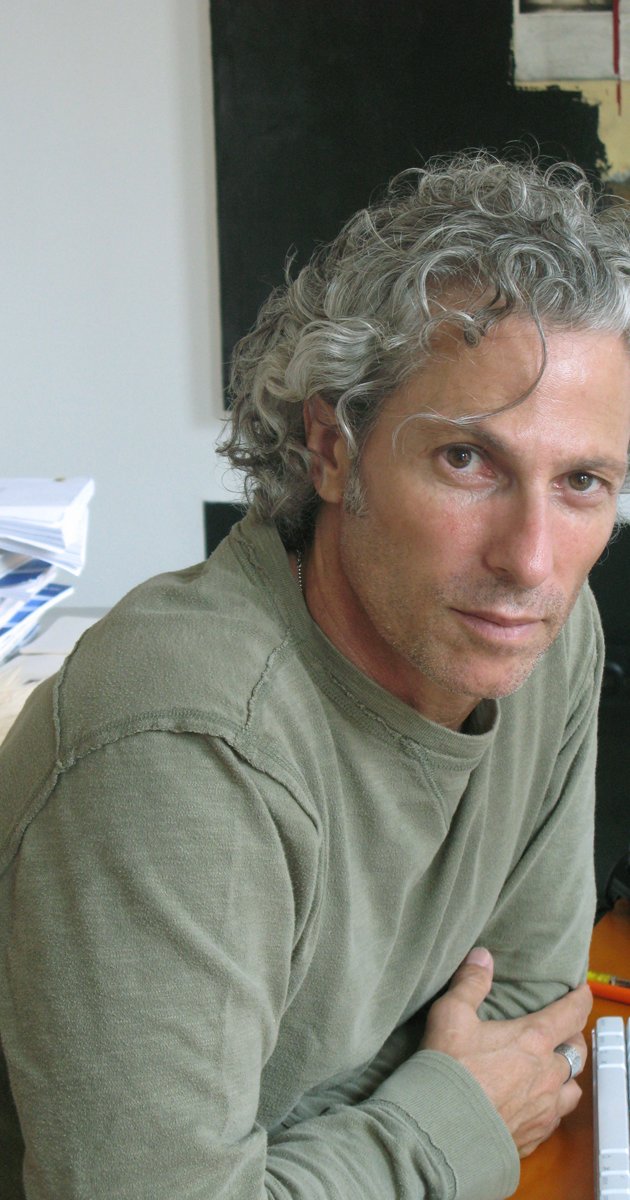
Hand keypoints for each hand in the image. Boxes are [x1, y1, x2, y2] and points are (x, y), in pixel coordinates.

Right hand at [420, 947, 591, 1156]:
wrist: (442, 1130)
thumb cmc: (449, 1069)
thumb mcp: (451, 1015)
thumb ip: (470, 983)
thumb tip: (482, 957)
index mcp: (534, 1040)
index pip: (571, 1014)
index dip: (580, 999)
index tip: (582, 991)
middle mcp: (548, 1075)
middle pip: (577, 1052)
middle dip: (573, 1038)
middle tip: (562, 1032)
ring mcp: (544, 1109)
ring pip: (572, 1089)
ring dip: (566, 1077)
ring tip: (553, 1071)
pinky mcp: (534, 1136)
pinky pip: (554, 1120)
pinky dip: (550, 1108)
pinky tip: (535, 1106)